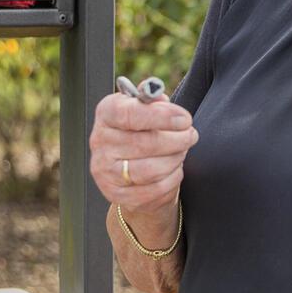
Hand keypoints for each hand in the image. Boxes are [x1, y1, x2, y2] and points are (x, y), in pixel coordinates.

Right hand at [89, 89, 197, 218]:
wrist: (131, 169)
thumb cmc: (142, 132)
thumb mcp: (146, 110)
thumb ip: (153, 102)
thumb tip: (159, 98)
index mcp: (106, 115)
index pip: (127, 113)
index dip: (161, 116)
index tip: (184, 119)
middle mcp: (99, 143)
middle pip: (144, 143)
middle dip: (177, 139)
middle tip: (191, 135)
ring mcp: (106, 172)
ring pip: (151, 169)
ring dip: (175, 159)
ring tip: (182, 151)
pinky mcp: (117, 194)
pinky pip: (155, 189)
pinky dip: (172, 178)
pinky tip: (175, 168)